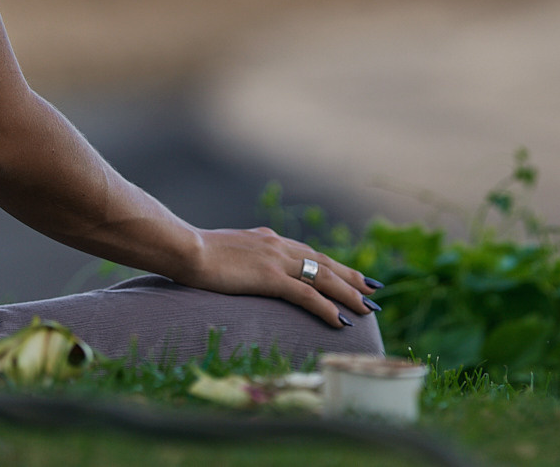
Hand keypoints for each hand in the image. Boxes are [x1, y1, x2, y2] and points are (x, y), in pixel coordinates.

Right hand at [179, 226, 379, 328]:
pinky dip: (327, 307)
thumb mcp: (226, 252)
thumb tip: (246, 266)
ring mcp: (276, 260)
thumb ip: (243, 257)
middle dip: (351, 278)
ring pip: (323, 277)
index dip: (333, 265)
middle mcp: (278, 246)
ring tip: (368, 308)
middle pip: (324, 263)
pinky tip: (341, 320)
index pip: (309, 253)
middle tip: (374, 290)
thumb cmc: (195, 253)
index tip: (352, 275)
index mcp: (269, 239)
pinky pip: (306, 294)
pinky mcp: (270, 277)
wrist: (184, 249)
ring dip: (348, 294)